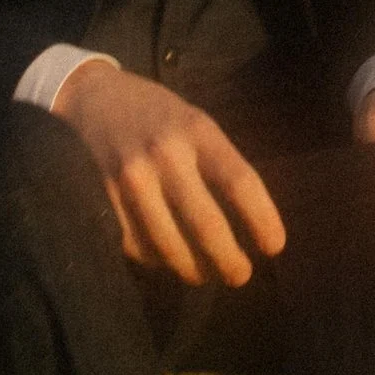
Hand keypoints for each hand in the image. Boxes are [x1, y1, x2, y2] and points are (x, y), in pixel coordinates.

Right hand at [53, 59, 285, 285]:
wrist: (100, 99)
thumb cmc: (163, 117)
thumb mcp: (199, 124)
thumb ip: (221, 164)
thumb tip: (251, 224)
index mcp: (199, 131)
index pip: (240, 181)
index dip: (262, 219)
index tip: (274, 247)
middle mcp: (167, 154)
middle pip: (205, 222)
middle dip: (228, 260)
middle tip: (241, 276)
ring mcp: (134, 177)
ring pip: (168, 243)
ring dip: (193, 270)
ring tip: (208, 275)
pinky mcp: (109, 197)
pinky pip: (138, 243)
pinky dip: (158, 261)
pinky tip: (171, 260)